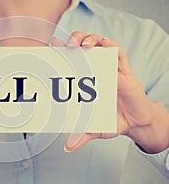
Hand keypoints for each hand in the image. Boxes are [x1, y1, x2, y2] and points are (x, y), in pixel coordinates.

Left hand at [51, 31, 168, 153]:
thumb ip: (81, 135)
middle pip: (81, 46)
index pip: (70, 60)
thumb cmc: (112, 120)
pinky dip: (109, 45)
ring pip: (98, 43)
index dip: (60, 51)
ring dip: (89, 39)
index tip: (51, 45)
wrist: (135, 122)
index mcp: (85, 80)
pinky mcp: (123, 69)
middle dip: (73, 40)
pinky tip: (103, 46)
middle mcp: (95, 70)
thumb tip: (68, 147)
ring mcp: (108, 67)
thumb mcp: (94, 128)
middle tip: (66, 46)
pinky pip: (117, 51)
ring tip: (82, 45)